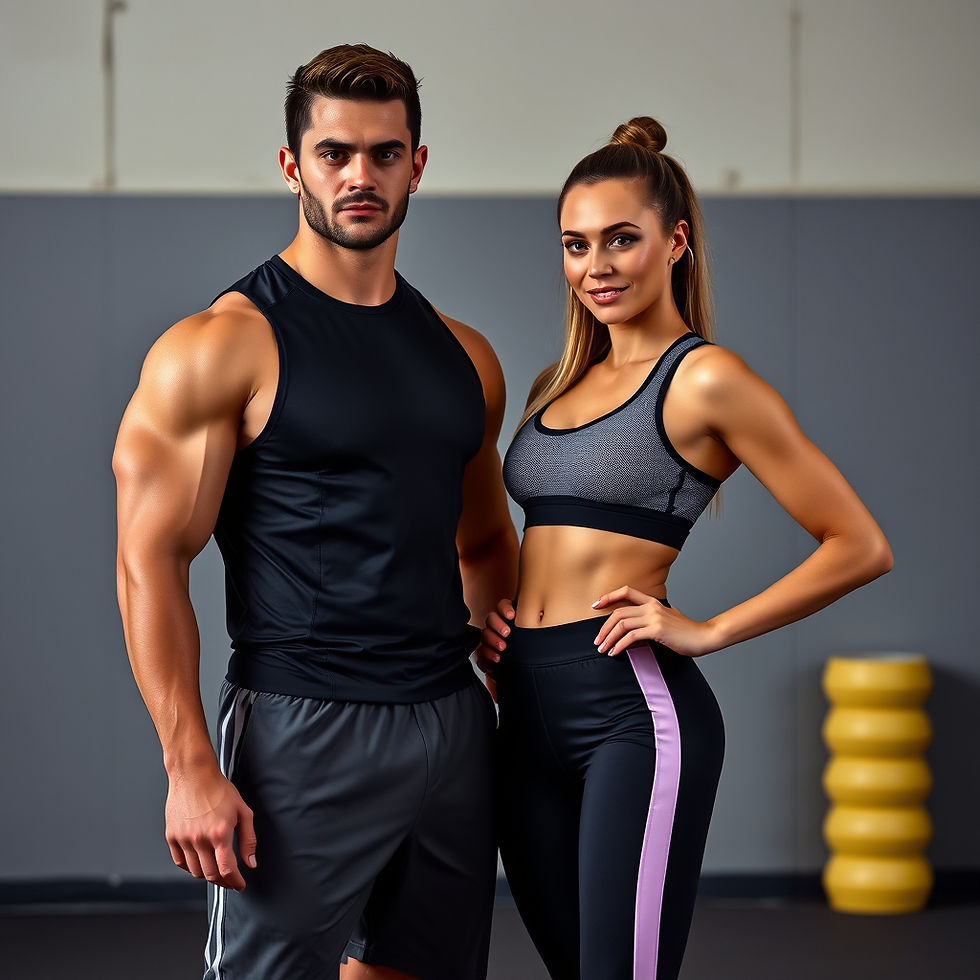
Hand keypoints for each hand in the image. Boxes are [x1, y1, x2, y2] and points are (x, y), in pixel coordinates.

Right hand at [165, 767, 256, 891]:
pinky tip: (200, 861)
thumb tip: (250, 863)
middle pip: (210, 875)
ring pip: (195, 871)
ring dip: (207, 875)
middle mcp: (200, 839)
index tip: (240, 885)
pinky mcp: (171, 836)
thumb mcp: (243, 811)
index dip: (235, 882)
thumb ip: (248, 839)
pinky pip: (180, 862)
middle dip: (223, 881)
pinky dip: (191, 867)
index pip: (227, 869)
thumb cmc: (219, 790)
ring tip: (216, 869)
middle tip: (230, 880)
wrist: (193, 775)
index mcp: (219, 833)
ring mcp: (183, 839)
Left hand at [475, 598, 514, 701]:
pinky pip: (502, 606)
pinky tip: (512, 615)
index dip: (488, 655)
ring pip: (490, 620)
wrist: (536, 633)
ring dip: (497, 626)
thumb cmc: (519, 656)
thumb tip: (497, 698)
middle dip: (492, 641)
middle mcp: (492, 634)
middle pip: (484, 634)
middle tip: (503, 646)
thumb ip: (501, 682)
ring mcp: (499, 620)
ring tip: (508, 632)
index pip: (482, 651)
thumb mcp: (509, 670)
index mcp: (489, 649)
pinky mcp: (507, 608)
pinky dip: (505, 609)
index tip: (498, 660)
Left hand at [592, 586, 719, 657]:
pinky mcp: (657, 630)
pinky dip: (620, 645)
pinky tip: (615, 652)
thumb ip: (651, 619)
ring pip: (622, 624)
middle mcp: (651, 606)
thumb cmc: (686, 632)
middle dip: (604, 627)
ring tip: (603, 648)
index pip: (626, 591)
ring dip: (609, 637)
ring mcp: (654, 617)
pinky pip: (631, 636)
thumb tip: (634, 628)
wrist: (704, 636)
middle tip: (597, 640)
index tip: (596, 605)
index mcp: (653, 601)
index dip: (609, 597)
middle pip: (619, 612)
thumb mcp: (666, 619)